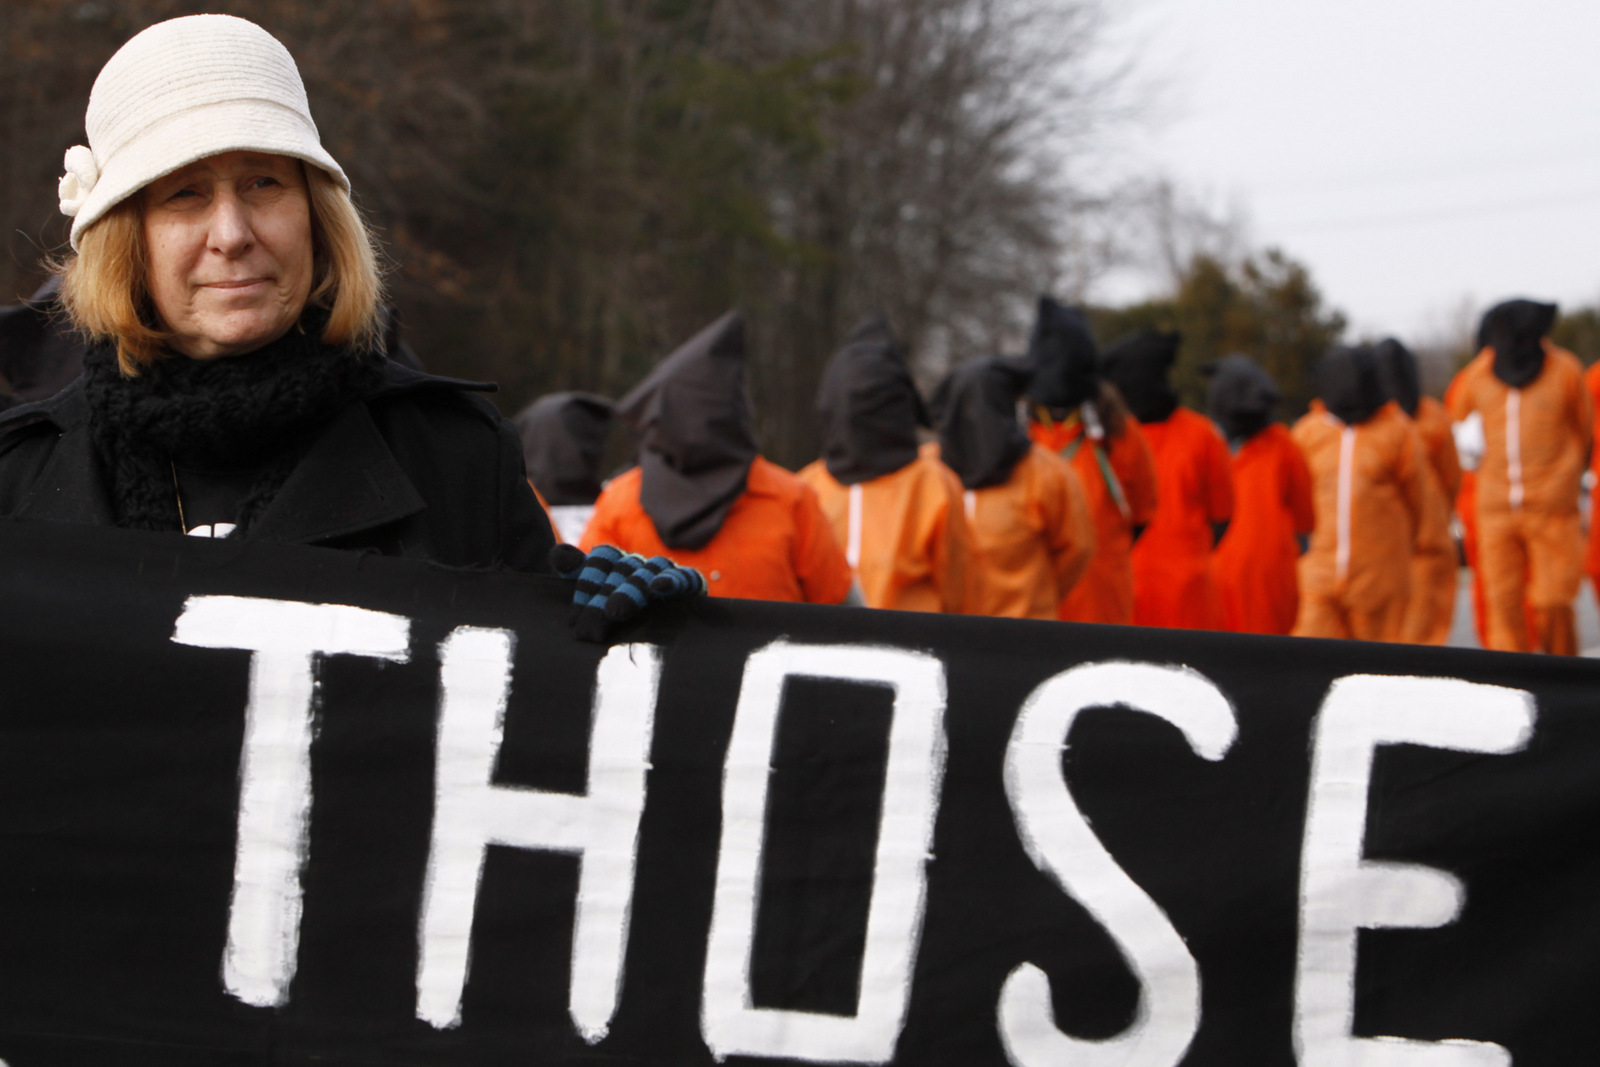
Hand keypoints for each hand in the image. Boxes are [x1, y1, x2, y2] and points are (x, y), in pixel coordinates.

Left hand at [550, 543, 707, 641]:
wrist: (675, 630)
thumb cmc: (629, 613)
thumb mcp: (599, 594)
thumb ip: (578, 571)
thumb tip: (556, 553)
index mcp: (618, 564)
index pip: (601, 561)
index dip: (586, 583)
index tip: (574, 618)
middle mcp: (640, 564)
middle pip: (619, 573)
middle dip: (601, 600)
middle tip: (587, 631)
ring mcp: (665, 572)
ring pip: (645, 575)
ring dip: (630, 591)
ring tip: (615, 612)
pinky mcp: (690, 584)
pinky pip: (684, 578)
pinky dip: (672, 580)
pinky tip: (659, 588)